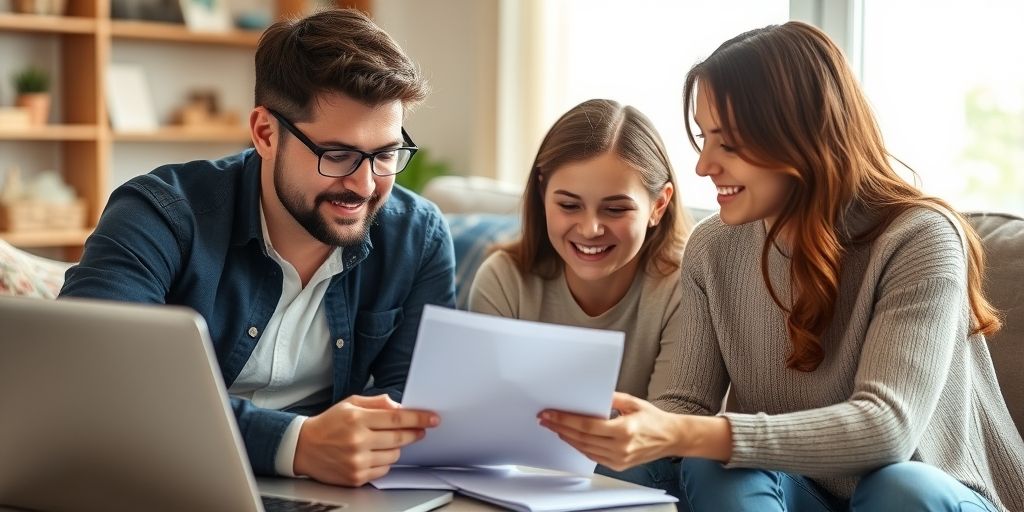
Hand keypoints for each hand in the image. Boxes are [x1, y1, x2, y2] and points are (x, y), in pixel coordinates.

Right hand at [293, 394, 438, 485]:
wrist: (303, 447)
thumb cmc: (330, 423)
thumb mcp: (351, 404)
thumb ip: (378, 403)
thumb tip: (401, 407)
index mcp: (357, 419)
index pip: (397, 419)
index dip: (418, 419)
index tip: (432, 419)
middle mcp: (357, 441)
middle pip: (399, 438)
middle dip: (414, 433)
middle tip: (421, 430)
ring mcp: (357, 461)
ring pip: (394, 456)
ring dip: (396, 448)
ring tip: (385, 441)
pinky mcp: (356, 477)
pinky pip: (384, 470)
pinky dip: (384, 462)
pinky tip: (374, 454)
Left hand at [539, 392, 696, 471]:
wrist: (672, 438)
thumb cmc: (655, 420)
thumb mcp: (632, 402)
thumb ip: (610, 398)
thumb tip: (590, 395)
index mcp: (624, 430)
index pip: (586, 426)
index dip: (565, 420)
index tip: (550, 415)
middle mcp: (620, 447)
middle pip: (581, 438)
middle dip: (560, 428)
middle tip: (545, 420)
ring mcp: (619, 459)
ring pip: (584, 449)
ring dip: (566, 438)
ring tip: (554, 428)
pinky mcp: (618, 465)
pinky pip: (593, 456)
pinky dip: (579, 447)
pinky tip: (571, 438)